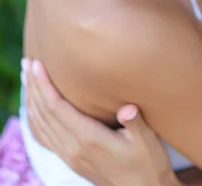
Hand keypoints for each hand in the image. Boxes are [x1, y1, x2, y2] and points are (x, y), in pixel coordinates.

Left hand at [23, 59, 179, 185]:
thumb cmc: (148, 164)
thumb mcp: (147, 143)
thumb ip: (136, 124)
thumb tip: (128, 109)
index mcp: (89, 139)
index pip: (57, 108)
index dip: (45, 85)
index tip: (38, 65)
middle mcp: (74, 149)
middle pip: (44, 114)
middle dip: (34, 87)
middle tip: (28, 63)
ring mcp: (71, 157)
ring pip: (41, 126)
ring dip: (32, 101)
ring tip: (28, 80)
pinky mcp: (72, 161)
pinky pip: (44, 138)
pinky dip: (35, 120)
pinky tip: (35, 110)